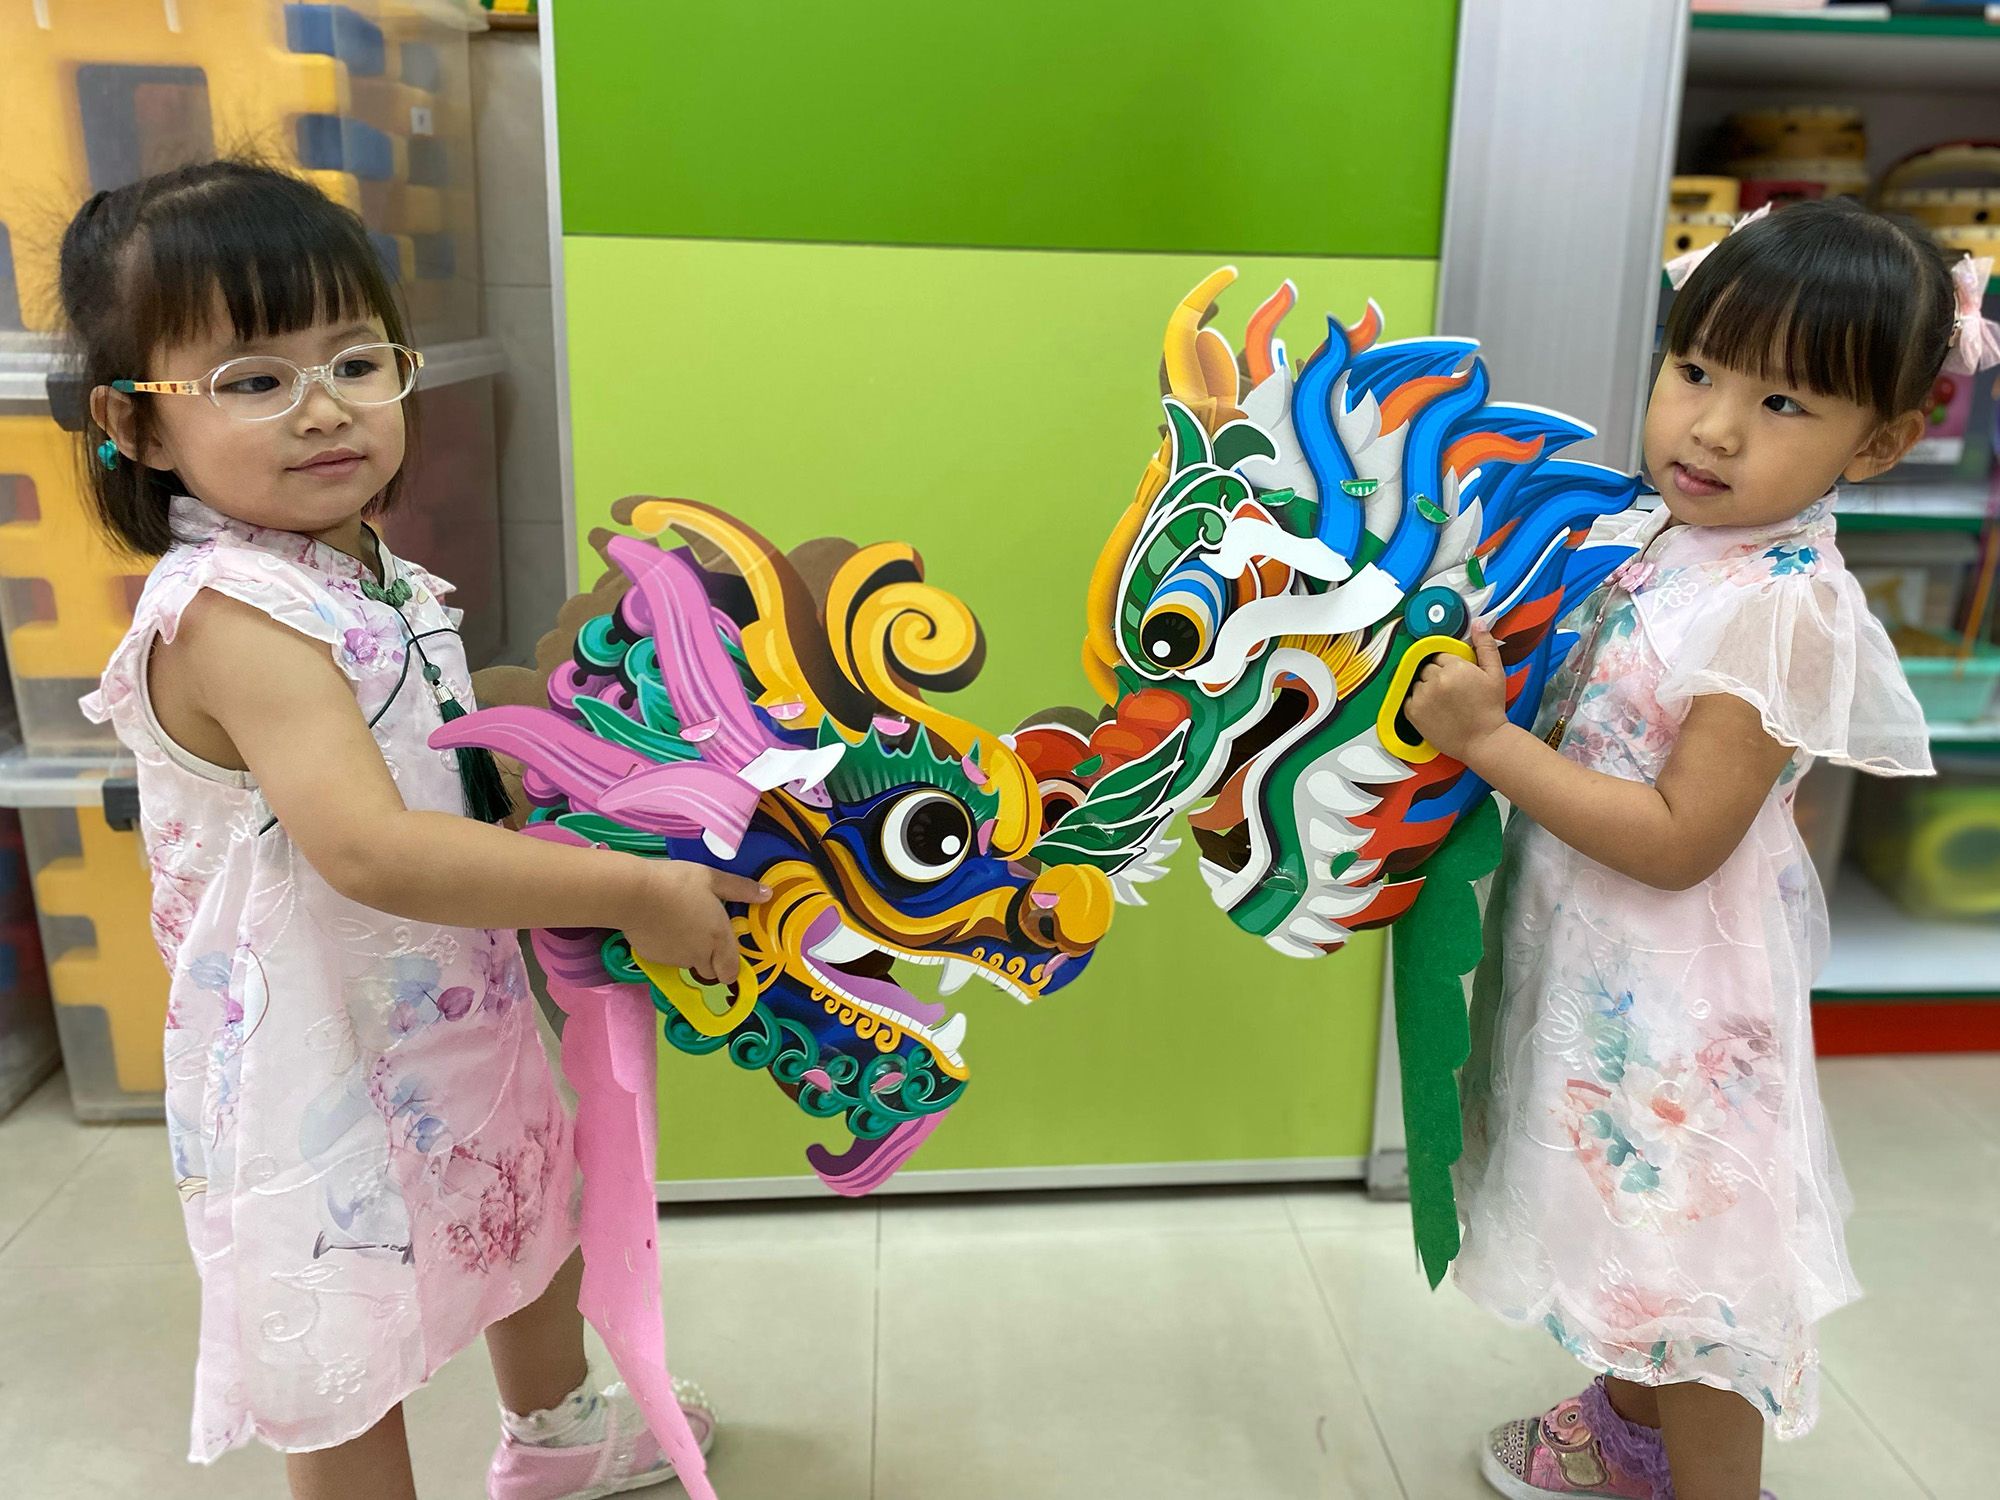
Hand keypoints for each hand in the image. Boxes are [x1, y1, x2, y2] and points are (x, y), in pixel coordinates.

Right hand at [621, 863, 770, 985]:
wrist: (634, 894)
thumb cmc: (678, 883)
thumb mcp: (713, 879)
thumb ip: (741, 889)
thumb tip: (767, 894)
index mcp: (719, 938)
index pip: (731, 972)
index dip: (730, 967)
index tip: (726, 953)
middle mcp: (700, 955)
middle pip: (710, 971)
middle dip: (710, 959)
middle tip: (701, 931)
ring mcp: (675, 960)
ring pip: (687, 963)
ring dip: (688, 952)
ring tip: (678, 922)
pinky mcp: (654, 959)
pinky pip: (666, 959)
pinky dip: (667, 948)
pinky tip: (660, 926)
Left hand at [1405, 624, 1510, 764]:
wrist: (1484, 740)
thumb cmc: (1490, 709)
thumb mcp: (1495, 673)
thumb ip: (1485, 646)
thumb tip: (1478, 623)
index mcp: (1455, 667)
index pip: (1439, 655)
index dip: (1448, 666)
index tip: (1455, 677)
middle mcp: (1436, 680)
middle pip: (1426, 667)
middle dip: (1436, 675)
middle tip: (1451, 691)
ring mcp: (1422, 696)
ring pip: (1416, 682)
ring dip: (1426, 688)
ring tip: (1443, 702)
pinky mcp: (1413, 712)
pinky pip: (1408, 698)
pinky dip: (1417, 702)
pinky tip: (1433, 710)